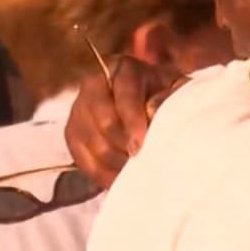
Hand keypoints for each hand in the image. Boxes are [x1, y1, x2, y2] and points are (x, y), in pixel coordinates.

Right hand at [64, 57, 187, 189]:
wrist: (149, 107)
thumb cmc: (167, 99)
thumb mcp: (176, 92)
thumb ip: (170, 98)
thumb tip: (152, 111)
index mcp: (123, 68)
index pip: (125, 93)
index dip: (132, 120)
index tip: (141, 147)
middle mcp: (94, 84)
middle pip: (103, 120)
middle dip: (124, 147)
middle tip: (142, 166)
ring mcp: (79, 109)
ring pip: (92, 143)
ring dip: (115, 164)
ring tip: (137, 176)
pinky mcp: (73, 134)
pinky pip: (83, 160)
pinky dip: (103, 175)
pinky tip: (121, 182)